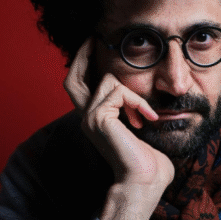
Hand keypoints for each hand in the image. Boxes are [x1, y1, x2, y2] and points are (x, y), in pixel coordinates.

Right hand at [64, 38, 174, 187]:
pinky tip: (147, 119)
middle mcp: (86, 117)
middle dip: (82, 55)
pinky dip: (138, 102)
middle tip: (94, 38)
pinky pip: (121, 92)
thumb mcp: (138, 128)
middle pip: (73, 78)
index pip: (79, 87)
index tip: (92, 46)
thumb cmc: (147, 161)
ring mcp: (90, 117)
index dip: (82, 65)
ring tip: (144, 116)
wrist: (143, 181)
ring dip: (133, 94)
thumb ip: (132, 110)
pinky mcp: (99, 117)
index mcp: (94, 119)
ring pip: (110, 81)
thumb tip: (142, 99)